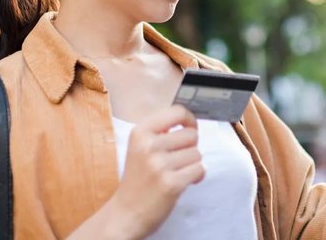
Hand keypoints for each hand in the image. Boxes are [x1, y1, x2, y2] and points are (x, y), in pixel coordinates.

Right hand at [113, 105, 204, 236]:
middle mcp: (149, 145)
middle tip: (176, 160)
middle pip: (192, 134)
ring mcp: (159, 165)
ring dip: (192, 164)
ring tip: (175, 173)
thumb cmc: (138, 179)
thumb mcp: (140, 147)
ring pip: (197, 154)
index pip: (177, 112)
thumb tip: (190, 123)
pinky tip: (182, 182)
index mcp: (140, 132)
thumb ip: (161, 132)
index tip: (190, 128)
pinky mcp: (171, 183)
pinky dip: (196, 177)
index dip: (189, 120)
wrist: (126, 213)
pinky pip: (199, 170)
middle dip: (190, 148)